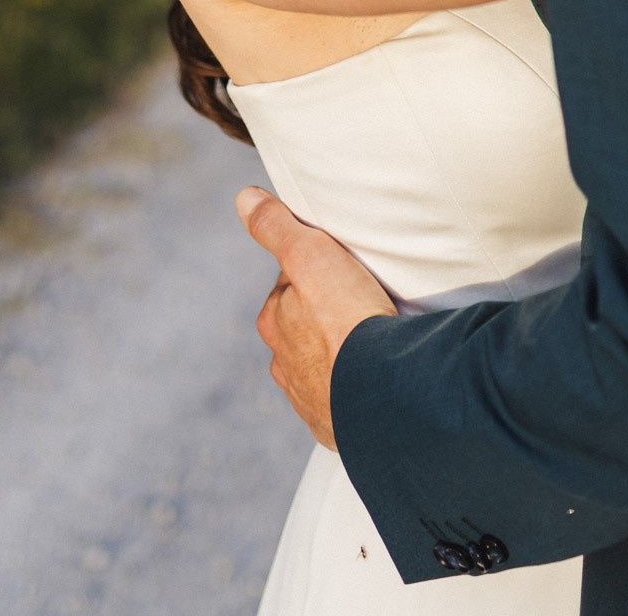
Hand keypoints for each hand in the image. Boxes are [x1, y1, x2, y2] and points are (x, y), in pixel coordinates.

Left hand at [236, 185, 396, 449]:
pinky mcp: (337, 428)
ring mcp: (310, 400)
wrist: (384, 394)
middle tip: (362, 303)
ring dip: (339, 355)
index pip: (290, 285)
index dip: (317, 270)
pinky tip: (373, 380)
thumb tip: (243, 198)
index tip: (343, 268)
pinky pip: (343, 402)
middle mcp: (284, 365)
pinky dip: (354, 390)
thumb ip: (277, 226)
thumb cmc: (347, 319)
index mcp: (274, 322)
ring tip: (373, 342)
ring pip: (321, 367)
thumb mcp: (311, 254)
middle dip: (325, 316)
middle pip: (303, 328)